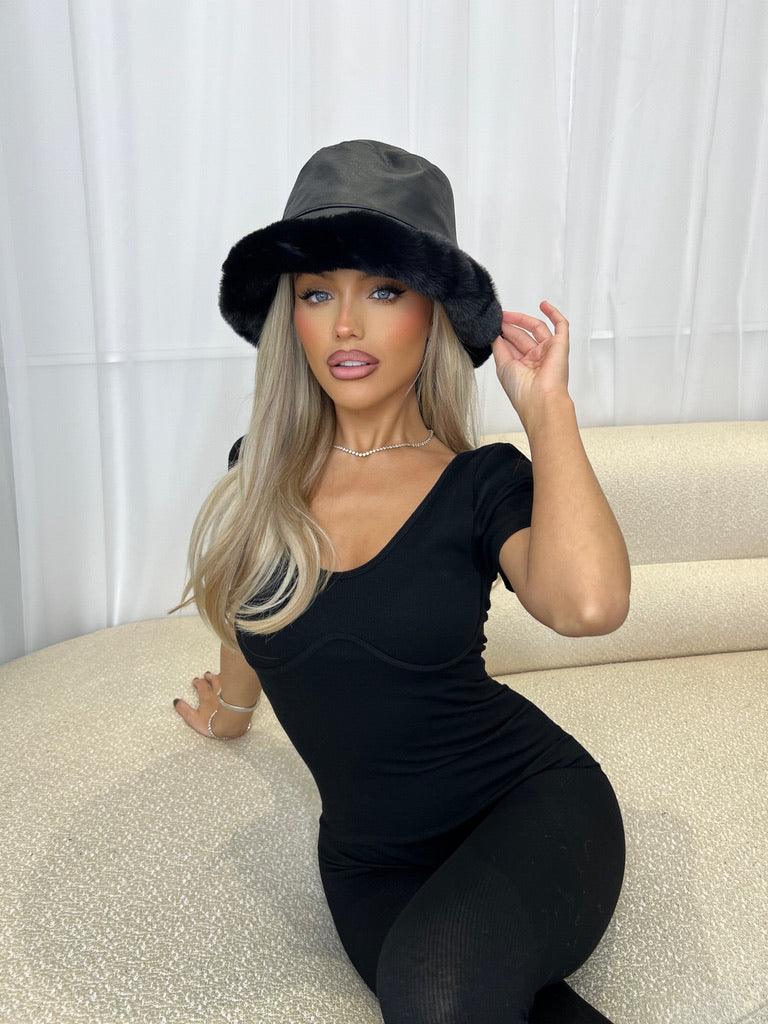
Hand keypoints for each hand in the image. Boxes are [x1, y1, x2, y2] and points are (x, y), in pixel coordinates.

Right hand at [173, 671, 246, 738]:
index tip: (195, 681)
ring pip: (224, 680)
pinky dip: (232, 680)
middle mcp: (217, 691)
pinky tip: (233, 680)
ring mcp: (229, 692)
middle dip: (208, 677)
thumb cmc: (213, 722)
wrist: (232, 723)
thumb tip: (176, 702)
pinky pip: (235, 683)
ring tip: (217, 674)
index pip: (201, 686)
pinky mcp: (239, 694)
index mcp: (206, 697)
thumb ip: (184, 710)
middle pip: (212, 680)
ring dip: (219, 676)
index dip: (197, 682)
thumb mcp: (194, 719)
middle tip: (206, 675)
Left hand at [491, 300, 570, 424]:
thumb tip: (495, 333)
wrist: (540, 399)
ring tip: (507, 314)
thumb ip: (499, 347)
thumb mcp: (503, 366)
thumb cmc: (522, 390)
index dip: (503, 334)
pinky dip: (554, 313)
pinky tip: (543, 305)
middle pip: (523, 336)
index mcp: (523, 366)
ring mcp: (549, 351)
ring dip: (523, 319)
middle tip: (498, 318)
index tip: (492, 326)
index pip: (513, 345)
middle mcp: (536, 359)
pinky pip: (561, 325)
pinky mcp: (561, 345)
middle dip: (510, 326)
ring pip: (537, 328)